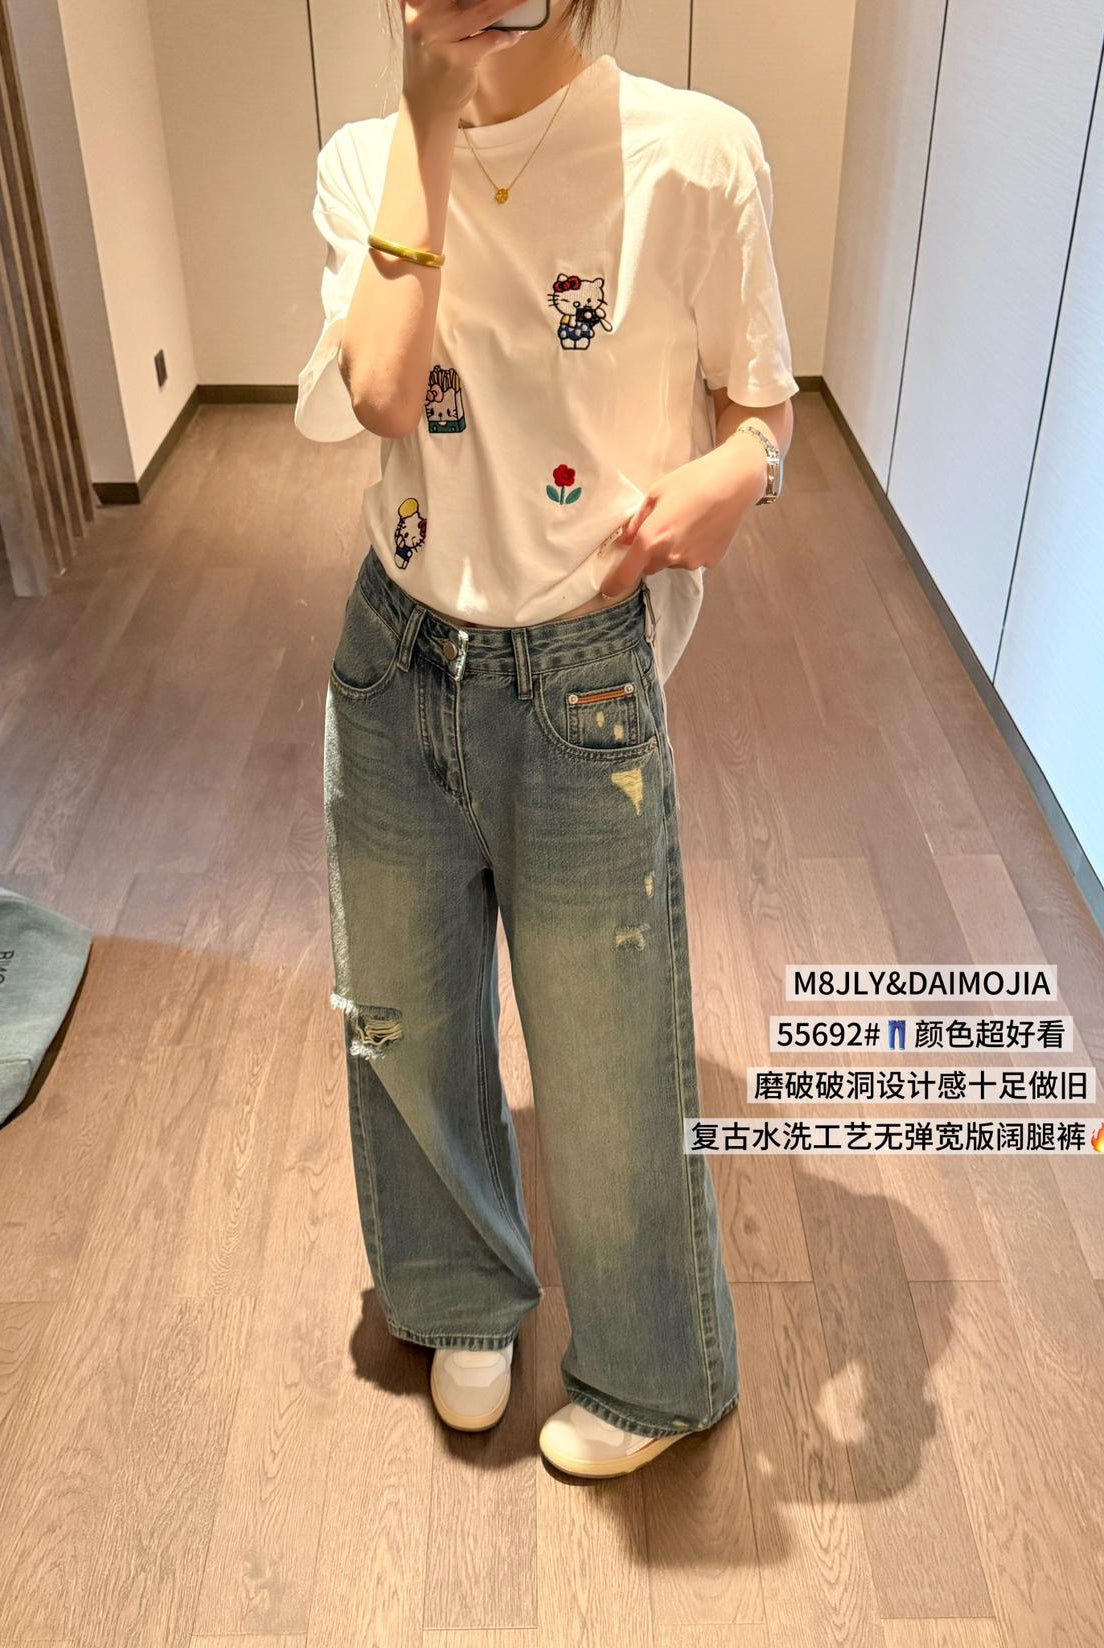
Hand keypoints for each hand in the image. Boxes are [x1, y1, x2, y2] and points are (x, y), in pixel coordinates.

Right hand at [402, 0, 524, 116]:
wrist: (425, 104)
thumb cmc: (432, 58)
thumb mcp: (429, 22)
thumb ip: (445, 4)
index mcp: (415, 2)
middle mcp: (422, 16)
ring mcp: (437, 38)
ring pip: (482, 11)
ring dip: (509, 3)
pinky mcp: (456, 61)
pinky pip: (491, 40)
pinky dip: (506, 36)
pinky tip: (514, 33)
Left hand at [596, 441, 766, 599]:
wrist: (735, 482)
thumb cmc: (692, 480)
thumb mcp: (656, 493)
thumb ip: (637, 521)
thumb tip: (625, 540)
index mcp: (652, 539)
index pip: (627, 574)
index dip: (614, 584)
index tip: (607, 590)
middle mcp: (671, 557)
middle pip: (650, 566)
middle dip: (650, 554)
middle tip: (662, 528)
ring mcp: (693, 562)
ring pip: (673, 562)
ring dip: (673, 550)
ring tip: (687, 523)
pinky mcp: (711, 561)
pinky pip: (694, 559)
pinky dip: (693, 549)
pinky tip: (703, 528)